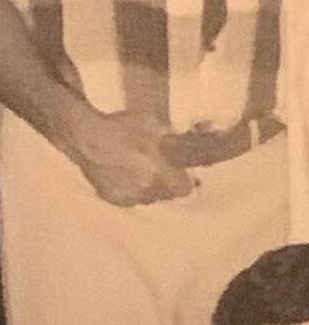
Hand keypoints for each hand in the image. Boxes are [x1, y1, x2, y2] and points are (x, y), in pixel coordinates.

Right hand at [65, 106, 193, 205]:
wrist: (86, 136)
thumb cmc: (123, 127)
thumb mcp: (156, 126)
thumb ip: (178, 137)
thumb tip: (205, 133)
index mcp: (161, 172)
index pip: (185, 189)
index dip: (185, 181)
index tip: (183, 173)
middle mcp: (147, 189)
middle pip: (168, 194)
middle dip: (168, 183)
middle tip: (160, 169)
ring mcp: (129, 196)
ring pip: (150, 197)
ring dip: (150, 187)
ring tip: (142, 171)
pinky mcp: (113, 198)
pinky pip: (132, 198)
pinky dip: (132, 190)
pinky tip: (126, 176)